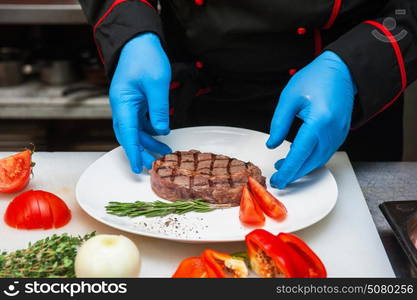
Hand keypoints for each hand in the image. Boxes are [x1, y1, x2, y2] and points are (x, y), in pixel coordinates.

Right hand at [109, 33, 171, 172]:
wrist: (138, 41)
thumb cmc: (144, 56)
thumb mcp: (157, 83)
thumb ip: (159, 109)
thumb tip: (161, 130)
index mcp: (123, 102)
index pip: (127, 133)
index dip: (133, 152)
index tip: (138, 167)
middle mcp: (122, 106)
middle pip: (130, 135)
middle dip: (141, 152)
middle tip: (154, 166)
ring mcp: (128, 104)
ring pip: (136, 129)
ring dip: (148, 142)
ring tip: (163, 153)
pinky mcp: (135, 101)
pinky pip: (141, 121)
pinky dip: (150, 130)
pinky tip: (161, 135)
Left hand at [267, 51, 356, 188]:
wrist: (342, 70)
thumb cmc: (317, 78)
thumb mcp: (289, 97)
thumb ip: (279, 123)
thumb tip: (273, 144)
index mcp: (319, 121)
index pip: (300, 153)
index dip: (287, 170)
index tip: (277, 180)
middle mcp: (332, 131)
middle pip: (311, 162)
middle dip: (294, 174)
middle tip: (278, 179)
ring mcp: (339, 134)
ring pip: (319, 160)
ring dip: (302, 168)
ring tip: (284, 167)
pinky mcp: (341, 133)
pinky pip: (325, 153)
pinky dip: (311, 159)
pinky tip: (299, 156)